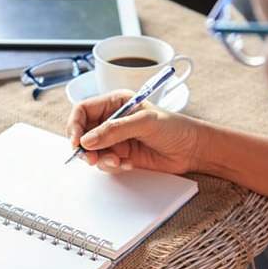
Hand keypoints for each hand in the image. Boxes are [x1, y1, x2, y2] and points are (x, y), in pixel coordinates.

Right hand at [66, 90, 206, 173]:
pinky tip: (128, 164)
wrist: (192, 150)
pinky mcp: (120, 155)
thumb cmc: (175, 128)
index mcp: (115, 102)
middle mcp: (111, 120)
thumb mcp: (145, 123)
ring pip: (92, 151)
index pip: (83, 110)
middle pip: (82, 132)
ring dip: (101, 159)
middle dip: (85, 147)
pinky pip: (104, 163)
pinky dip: (112, 166)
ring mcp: (115, 139)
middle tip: (92, 158)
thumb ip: (114, 130)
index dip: (75, 125)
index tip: (77, 142)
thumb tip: (88, 140)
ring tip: (118, 161)